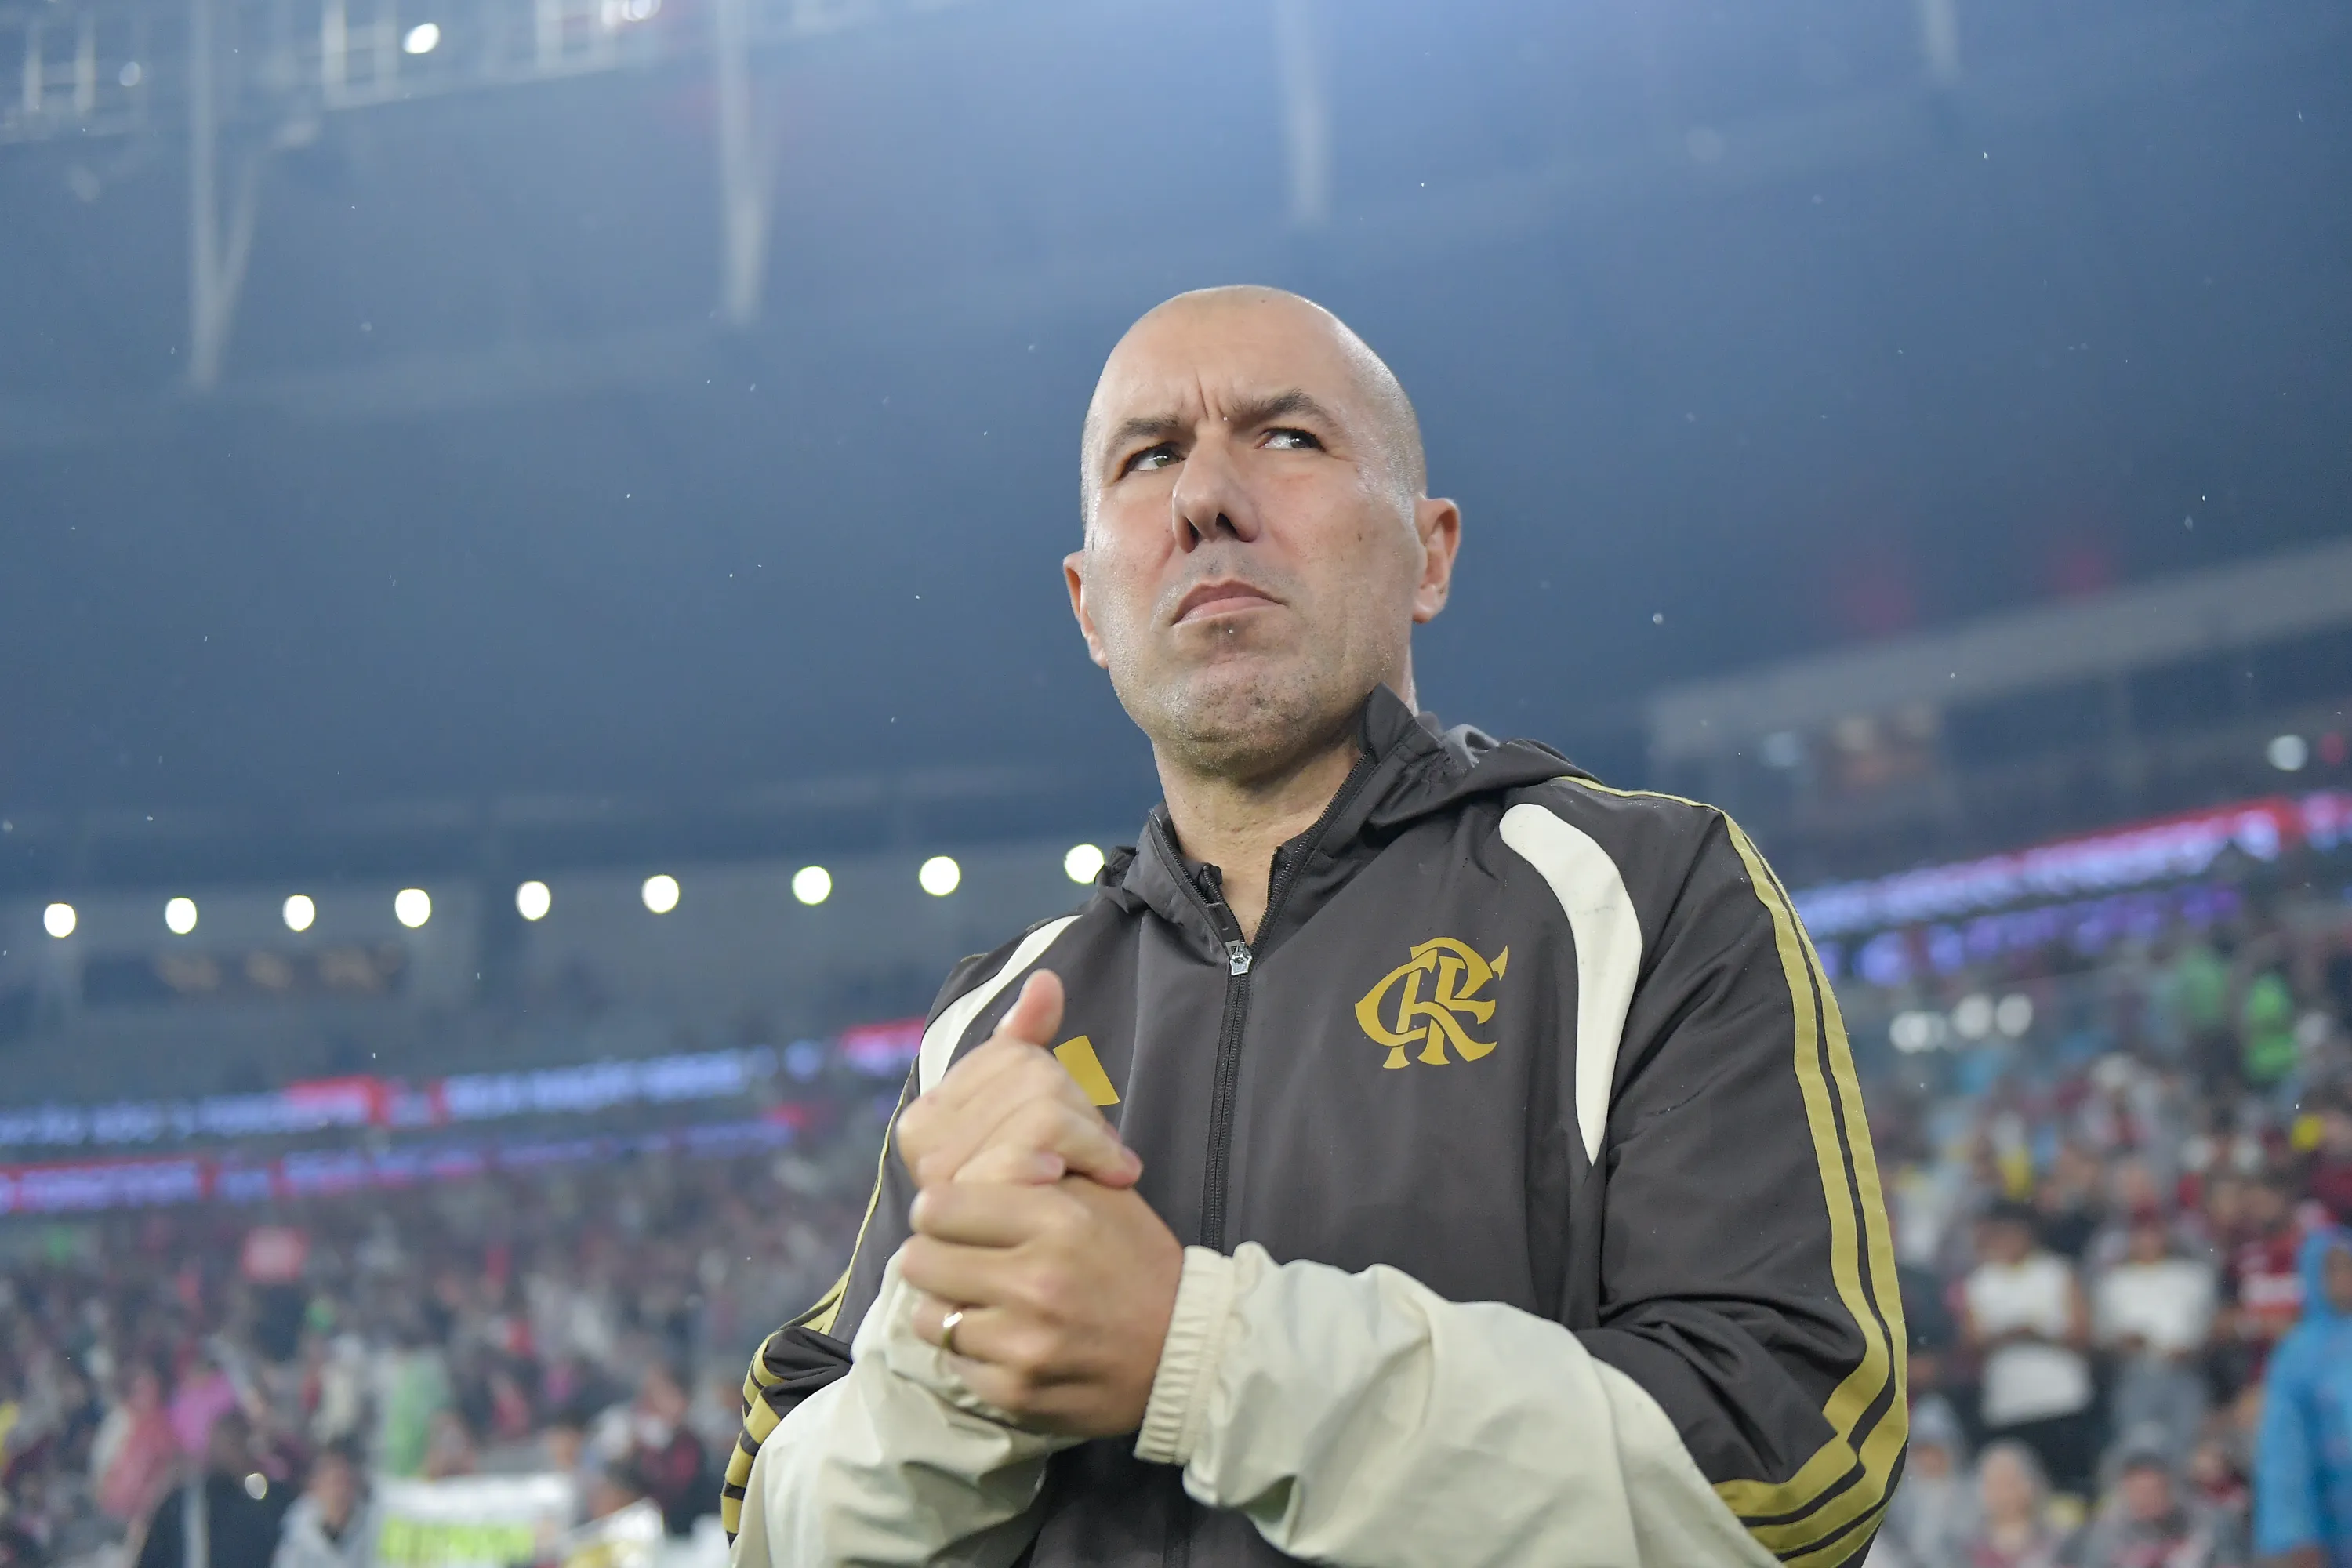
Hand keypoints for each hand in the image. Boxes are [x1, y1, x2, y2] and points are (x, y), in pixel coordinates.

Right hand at [895, 971, 1140, 1188]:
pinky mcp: (975, 1202)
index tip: (1085, 1126)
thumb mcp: (1034, 1117)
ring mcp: (943, 1179)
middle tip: (1104, 1154)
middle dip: (1079, 1112)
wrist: (1051, 1287)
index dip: (1060, 1081)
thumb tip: (1046, 980)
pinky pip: (1037, 1148)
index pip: (1012, 1054)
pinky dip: (1080, 1155)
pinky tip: (1096, 1178)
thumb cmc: (1042, 1199)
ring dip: (1088, 1139)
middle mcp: (924, 1145)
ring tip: (1104, 1170)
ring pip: (1041, 1108)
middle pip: (1032, 1078)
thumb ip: (1026, 1043)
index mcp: (928, 1116)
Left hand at [901, 1177, 1182, 1435]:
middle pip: (920, 1260)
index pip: (937, 1206)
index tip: (953, 1220)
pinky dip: (972, 1353)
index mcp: (1056, 1219)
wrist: (1186, 1352)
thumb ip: (1035, 1173)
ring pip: (928, 1317)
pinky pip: (954, 1364)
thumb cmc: (1138, 1261)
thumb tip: (966, 1167)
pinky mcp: (1016, 1392)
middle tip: (962, 1262)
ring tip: (981, 1303)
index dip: (940, 1211)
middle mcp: (1035, 1280)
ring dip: (949, 1308)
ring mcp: (1023, 1343)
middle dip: (936, 1257)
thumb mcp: (1102, 1195)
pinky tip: (1004, 1342)